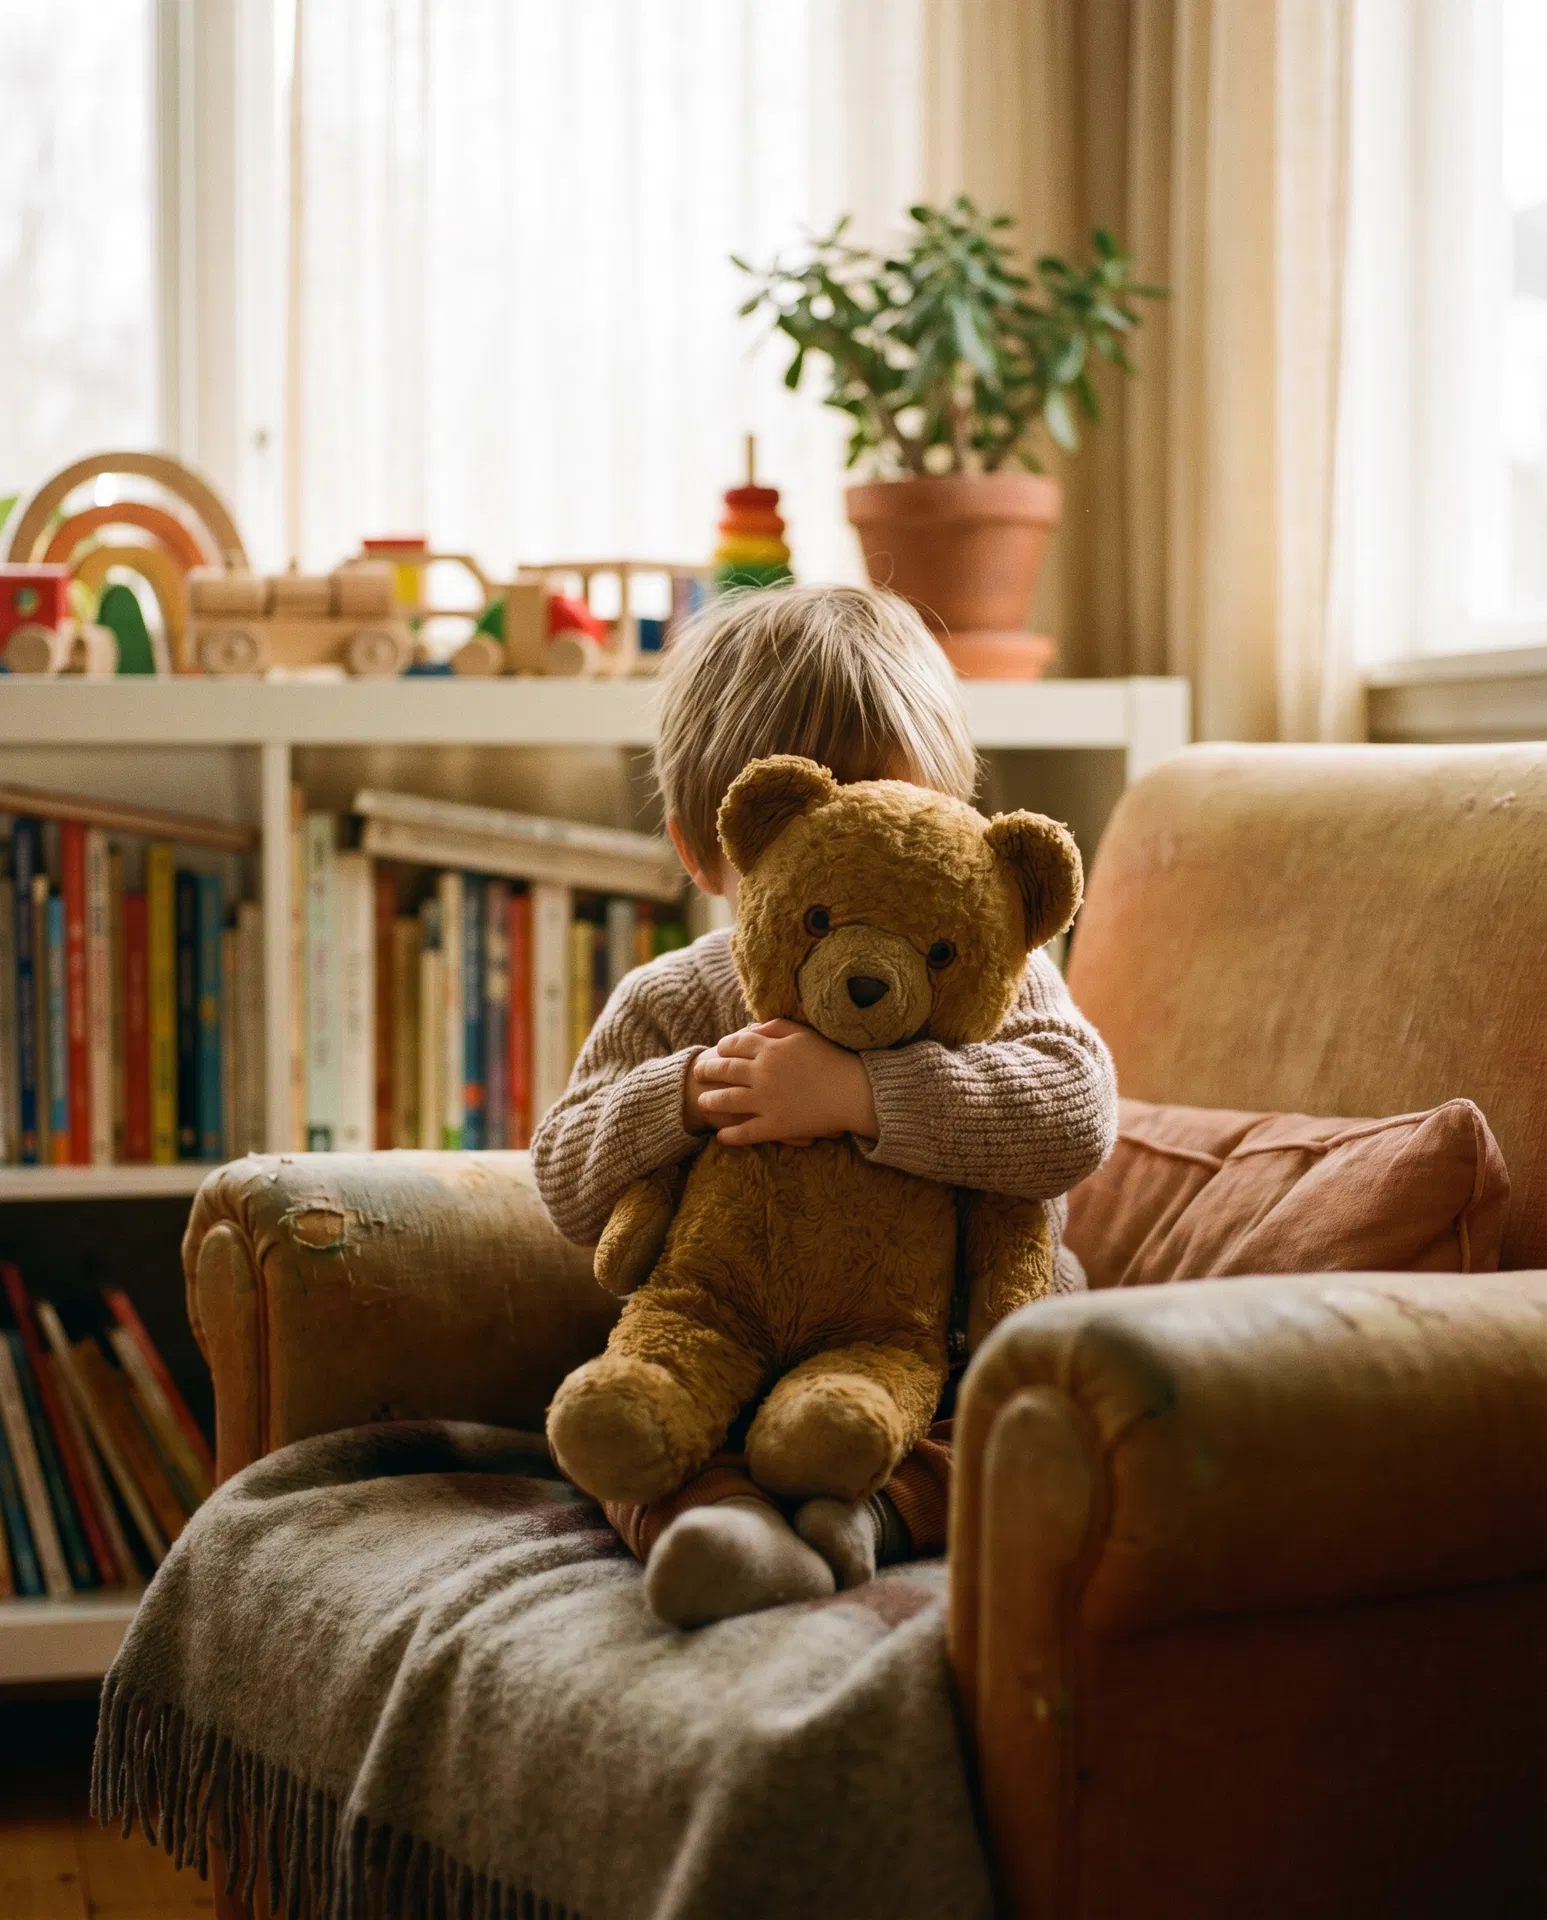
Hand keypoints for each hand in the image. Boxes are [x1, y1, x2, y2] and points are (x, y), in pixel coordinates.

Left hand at [690, 1019, 878, 1147]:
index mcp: (770, 1049)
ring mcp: (767, 1101)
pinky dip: (731, 1135)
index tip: (716, 1051)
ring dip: (711, 1102)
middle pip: (724, 1070)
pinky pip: (745, 1132)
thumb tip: (753, 1027)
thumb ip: (777, 1027)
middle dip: (707, 1071)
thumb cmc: (833, 1059)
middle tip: (698, 1074)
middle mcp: (763, 1074)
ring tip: (703, 1103)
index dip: (721, 1048)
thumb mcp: (804, 1034)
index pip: (734, 1045)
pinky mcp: (775, 1125)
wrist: (854, 1091)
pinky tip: (722, 1137)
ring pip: (727, 1100)